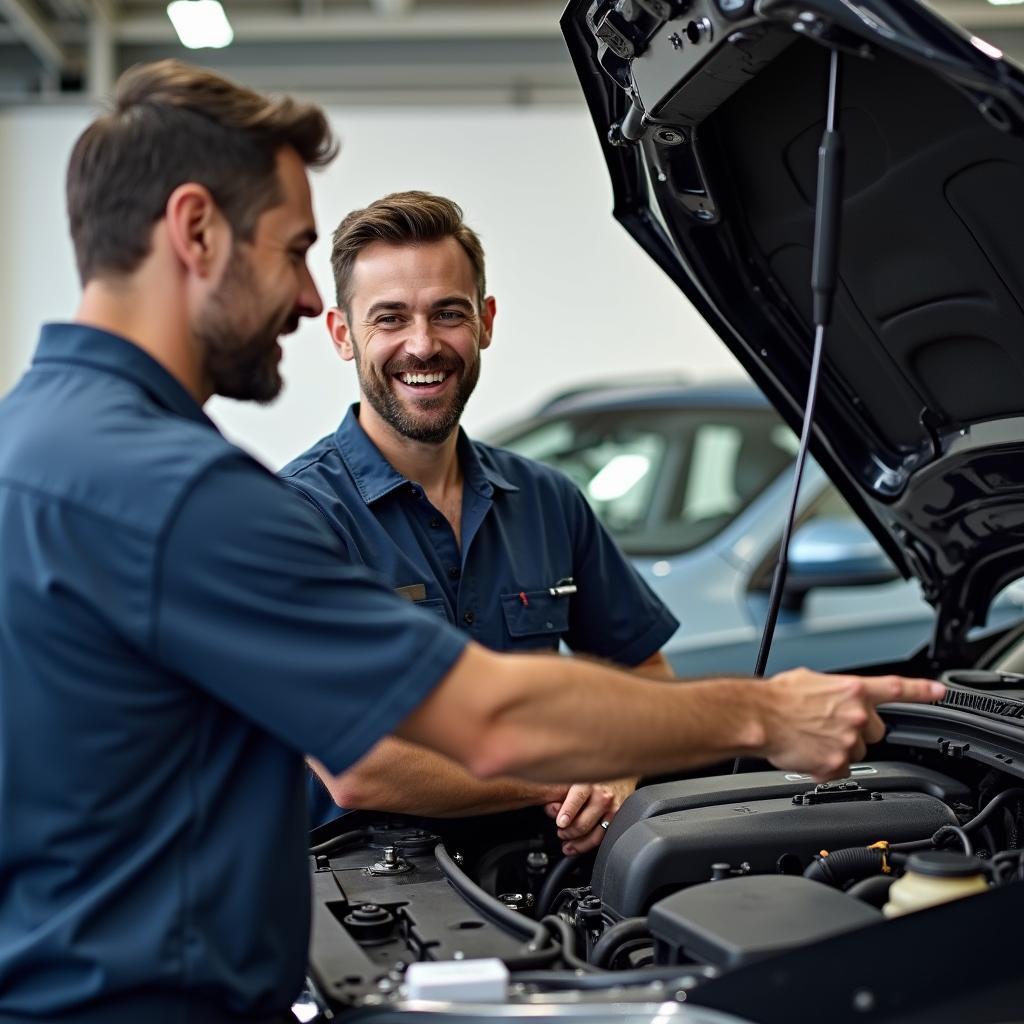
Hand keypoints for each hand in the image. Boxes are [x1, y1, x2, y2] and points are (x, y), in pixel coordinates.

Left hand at [544, 777, 636, 855]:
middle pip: (585, 822)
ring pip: (596, 834)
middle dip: (570, 831)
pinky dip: (588, 845)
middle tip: (560, 832)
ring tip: (567, 844)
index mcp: (587, 783)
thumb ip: (556, 796)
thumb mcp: (563, 786)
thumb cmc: (578, 787)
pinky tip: (577, 846)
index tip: (561, 823)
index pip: (578, 797)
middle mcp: (603, 795)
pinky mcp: (616, 821)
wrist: (603, 785)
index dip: (569, 811)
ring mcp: (612, 809)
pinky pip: (603, 839)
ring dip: (579, 843)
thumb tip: (554, 809)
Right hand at [761, 670, 944, 780]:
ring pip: (857, 752)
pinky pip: (840, 771)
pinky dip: (826, 766)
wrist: (757, 717)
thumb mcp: (809, 681)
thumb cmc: (775, 697)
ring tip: (812, 740)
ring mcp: (848, 740)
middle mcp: (856, 714)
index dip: (923, 690)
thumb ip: (833, 691)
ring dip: (840, 749)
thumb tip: (834, 698)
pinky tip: (808, 754)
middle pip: (875, 731)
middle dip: (858, 731)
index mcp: (852, 689)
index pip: (897, 688)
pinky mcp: (836, 763)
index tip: (940, 692)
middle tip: (831, 727)